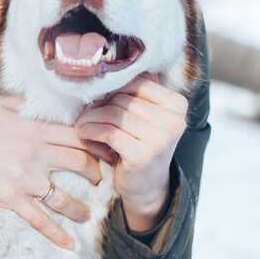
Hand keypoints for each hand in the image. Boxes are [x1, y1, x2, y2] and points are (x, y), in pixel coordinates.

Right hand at [0, 96, 100, 249]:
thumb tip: (45, 107)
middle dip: (96, 174)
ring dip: (81, 208)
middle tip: (99, 180)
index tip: (105, 151)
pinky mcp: (10, 200)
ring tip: (86, 213)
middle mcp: (34, 154)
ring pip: (64, 198)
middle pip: (80, 164)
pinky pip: (39, 221)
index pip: (77, 136)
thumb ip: (25, 105)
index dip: (96, 144)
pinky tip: (69, 245)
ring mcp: (24, 180)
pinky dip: (56, 235)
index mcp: (33, 129)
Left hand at [73, 74, 187, 231]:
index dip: (112, 90)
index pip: (136, 82)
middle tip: (85, 117)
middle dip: (98, 107)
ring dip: (90, 119)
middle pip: (122, 98)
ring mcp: (161, 138)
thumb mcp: (143, 117)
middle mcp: (174, 120)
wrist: (146, 187)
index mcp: (177, 104)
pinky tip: (83, 135)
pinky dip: (89, 132)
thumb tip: (102, 72)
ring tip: (81, 126)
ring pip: (112, 114)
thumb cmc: (140, 145)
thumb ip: (133, 95)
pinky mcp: (143, 154)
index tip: (98, 101)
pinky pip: (107, 132)